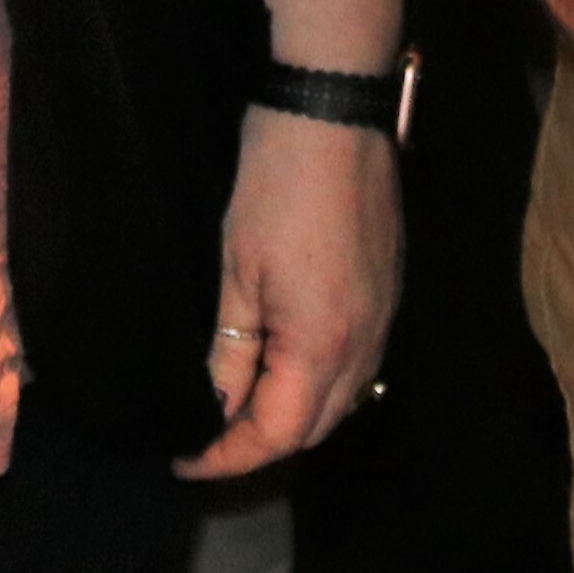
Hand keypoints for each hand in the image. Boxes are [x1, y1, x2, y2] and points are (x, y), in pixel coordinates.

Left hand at [179, 102, 404, 478]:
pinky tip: (289, 366)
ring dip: (296, 416)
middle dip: (264, 444)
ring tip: (244, 407)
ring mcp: (384, 318)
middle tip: (210, 438)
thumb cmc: (275, 188)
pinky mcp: (389, 291)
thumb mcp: (237, 271)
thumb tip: (218, 407)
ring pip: (344, 399)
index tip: (185, 459)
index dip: (228, 456)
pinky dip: (323, 383)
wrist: (332, 113)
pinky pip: (360, 363)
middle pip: (318, 427)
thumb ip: (231, 351)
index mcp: (323, 345)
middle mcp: (365, 344)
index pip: (278, 432)